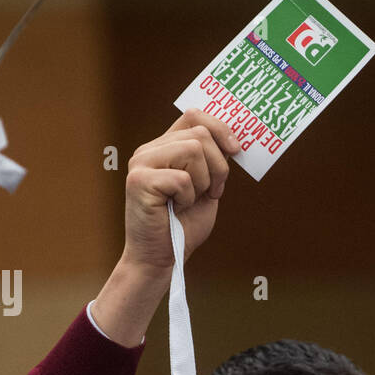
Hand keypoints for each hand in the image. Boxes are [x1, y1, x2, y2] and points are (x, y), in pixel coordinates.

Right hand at [119, 109, 240, 273]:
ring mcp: (141, 163)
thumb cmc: (183, 225)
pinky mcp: (138, 181)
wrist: (162, 259)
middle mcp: (149, 150)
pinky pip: (182, 178)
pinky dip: (188, 198)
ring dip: (203, 182)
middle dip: (218, 166)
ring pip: (193, 150)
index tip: (236, 150)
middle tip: (211, 193)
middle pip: (200, 134)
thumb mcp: (207, 187)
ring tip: (187, 201)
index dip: (220, 128)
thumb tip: (234, 138)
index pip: (194, 116)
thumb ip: (214, 160)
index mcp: (164, 147)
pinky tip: (175, 209)